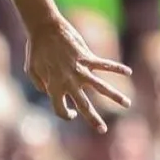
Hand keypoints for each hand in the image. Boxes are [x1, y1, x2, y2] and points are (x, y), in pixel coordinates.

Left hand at [24, 16, 131, 132]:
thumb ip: (40, 84)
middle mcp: (68, 82)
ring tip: (127, 104)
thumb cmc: (35, 49)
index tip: (73, 113)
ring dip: (115, 97)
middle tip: (103, 130)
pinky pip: (105, 64)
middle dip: (94, 120)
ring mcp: (80, 70)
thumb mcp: (31, 70)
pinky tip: (128, 72)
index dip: (66, 114)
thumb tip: (49, 91)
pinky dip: (117, 68)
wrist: (44, 28)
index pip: (61, 109)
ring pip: (101, 88)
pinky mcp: (87, 58)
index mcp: (53, 87)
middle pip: (84, 106)